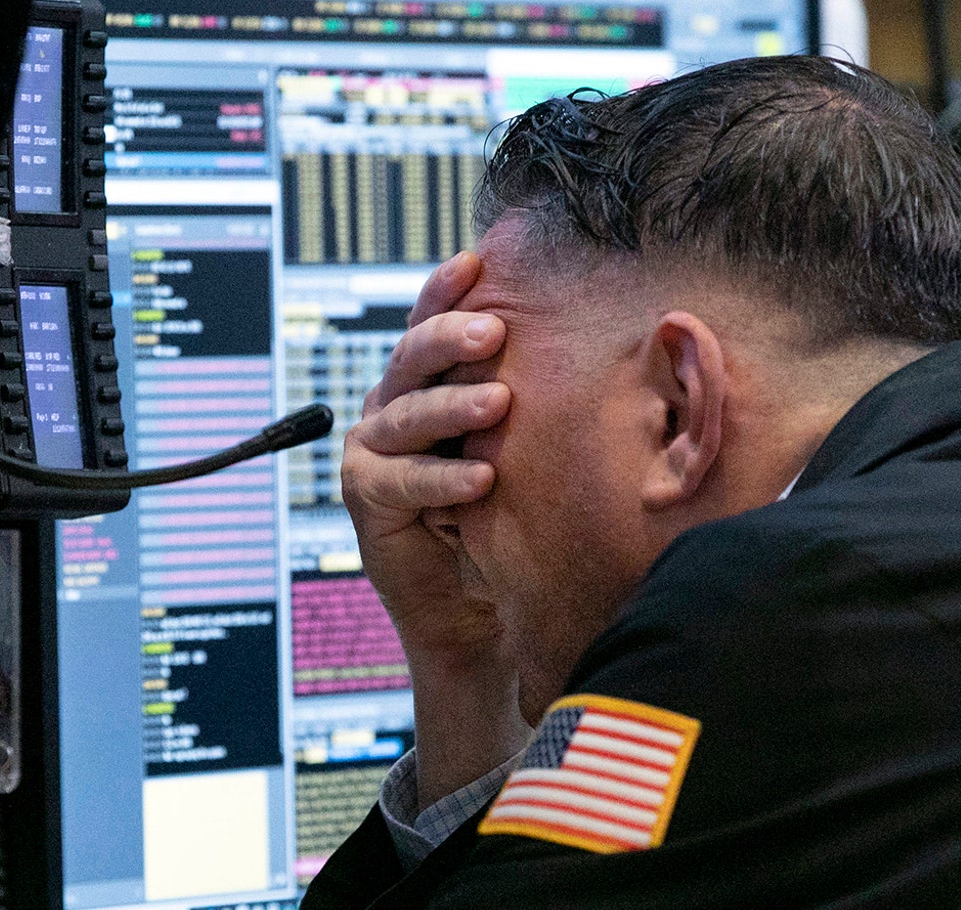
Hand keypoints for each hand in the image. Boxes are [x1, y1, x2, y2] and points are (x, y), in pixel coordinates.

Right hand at [343, 252, 508, 660]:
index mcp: (430, 379)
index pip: (433, 322)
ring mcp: (376, 446)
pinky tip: (479, 478)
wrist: (477, 599)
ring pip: (409, 414)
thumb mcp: (522, 446)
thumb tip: (594, 342)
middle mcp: (396, 402)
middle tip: (493, 331)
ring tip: (498, 403)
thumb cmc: (507, 513)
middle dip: (451, 339)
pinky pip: (401, 480)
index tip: (476, 261)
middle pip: (414, 357)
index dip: (447, 291)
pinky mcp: (367, 494)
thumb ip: (530, 399)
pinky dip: (440, 479)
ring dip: (453, 407)